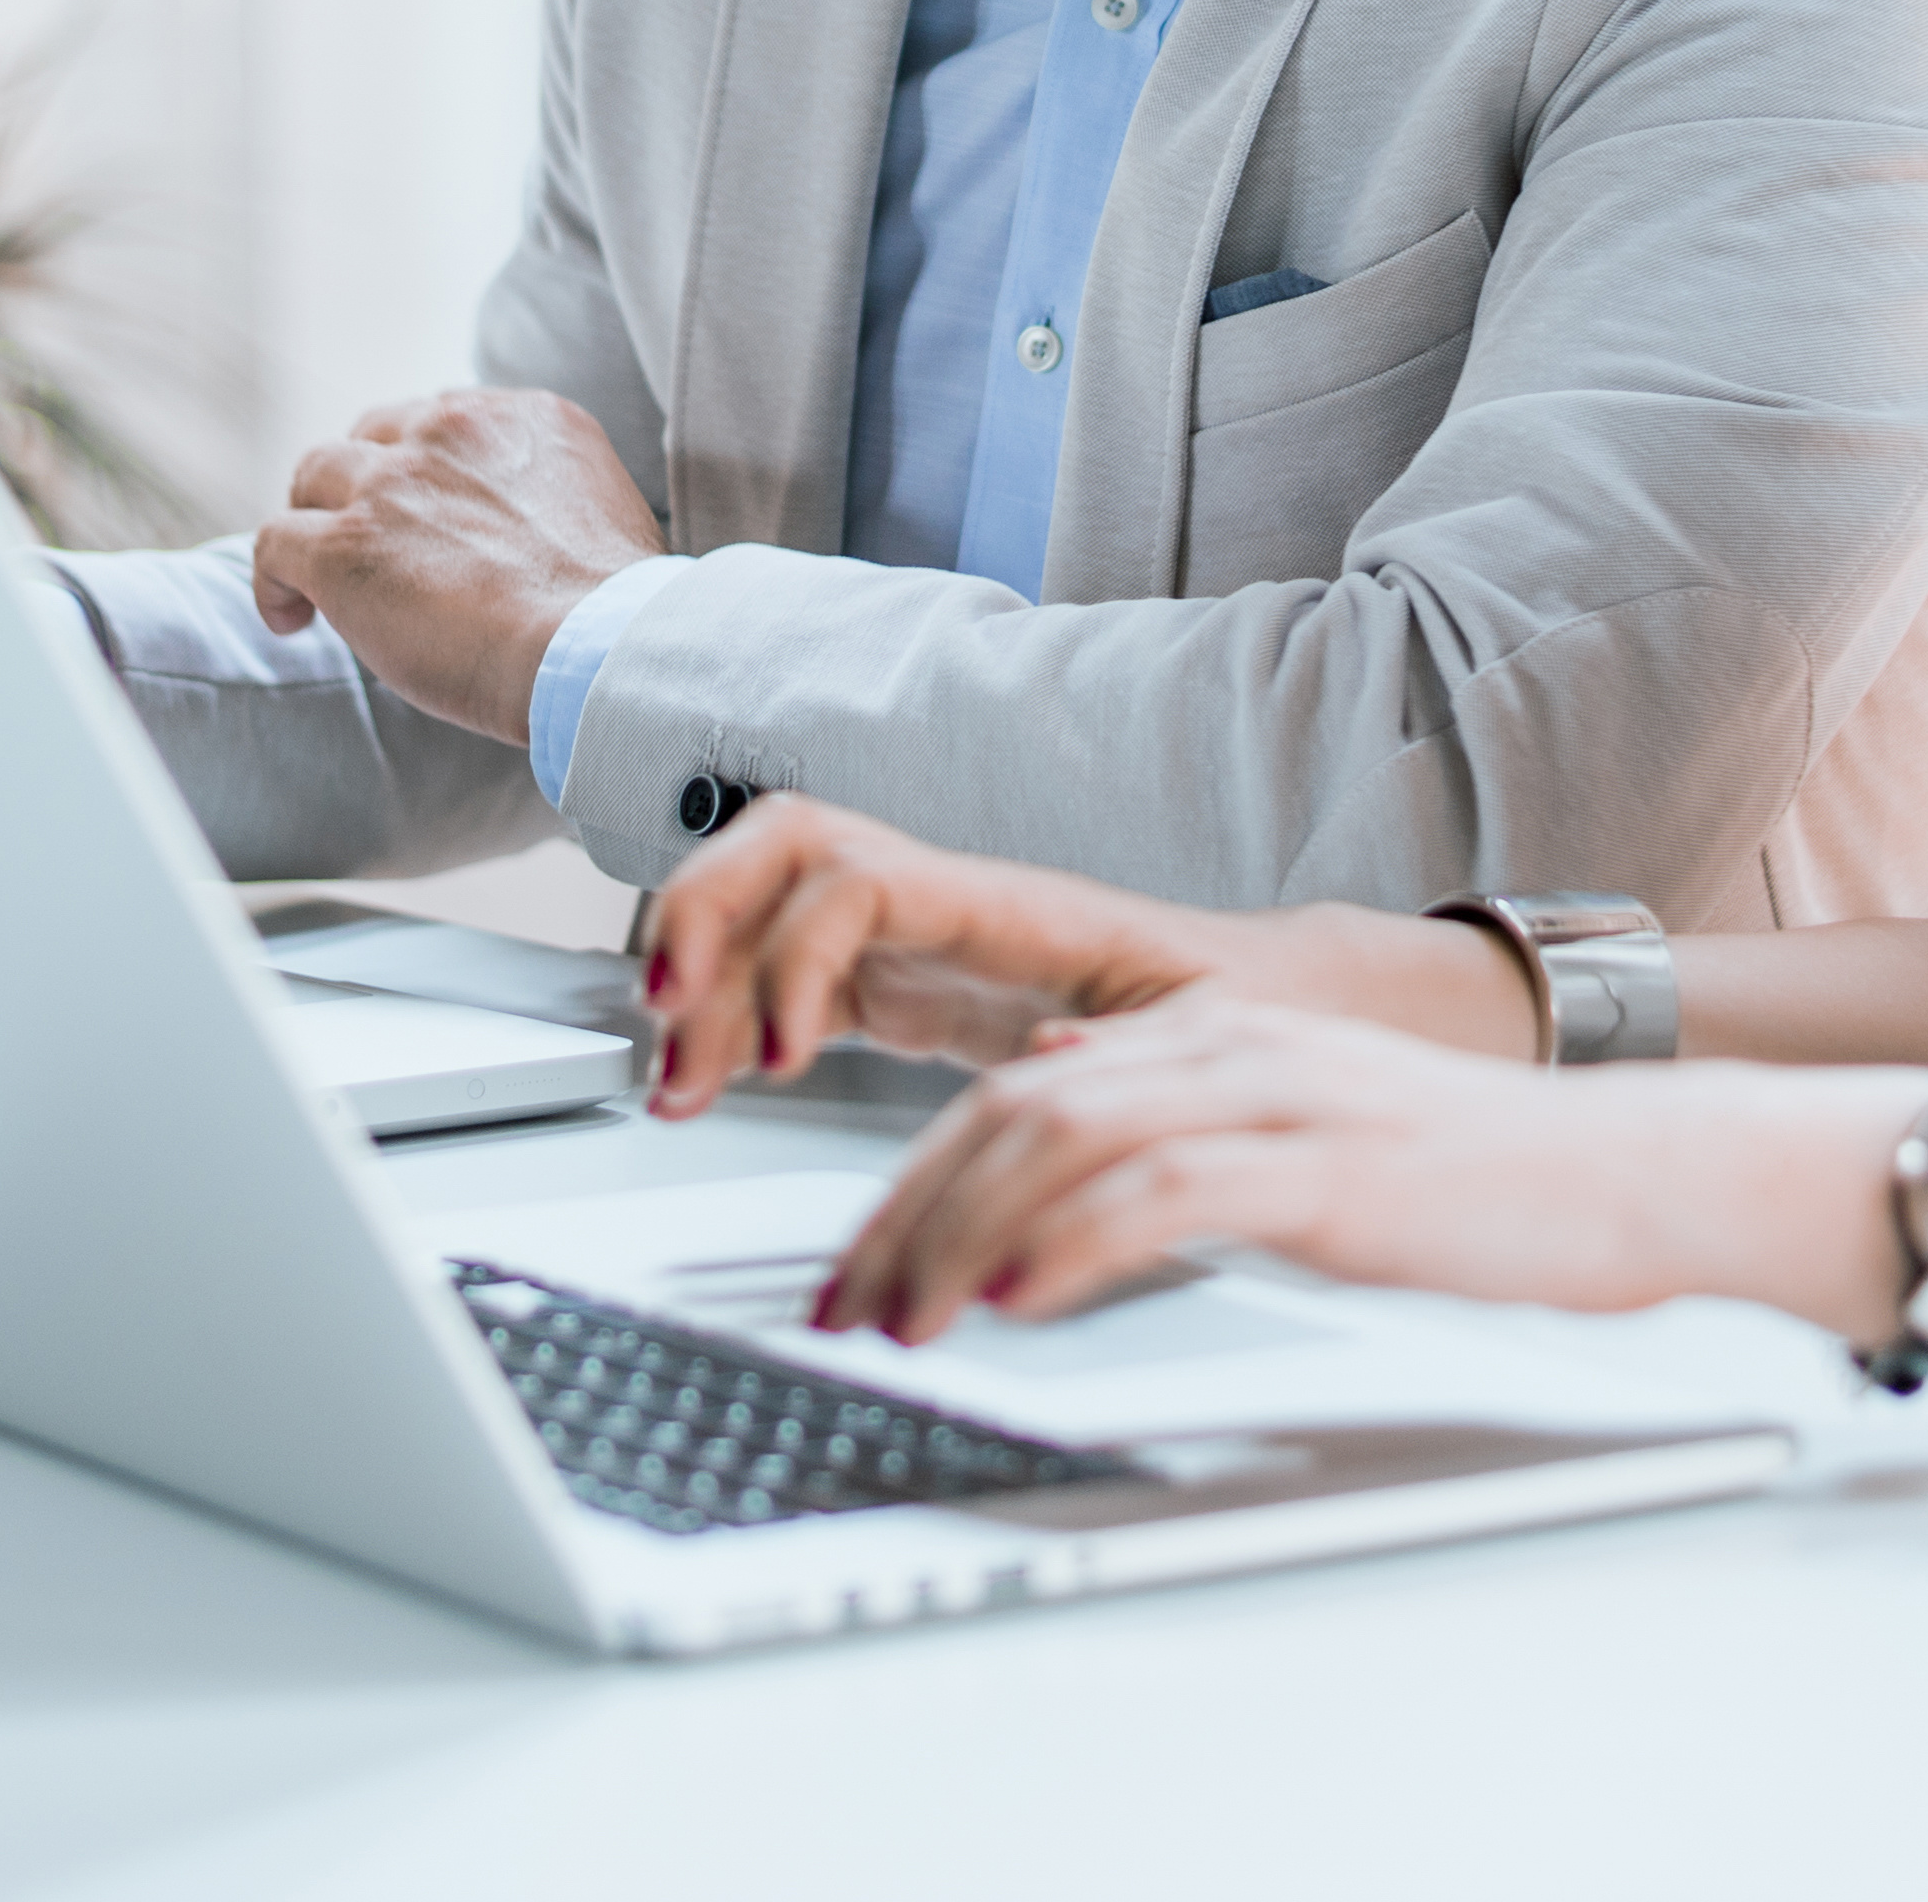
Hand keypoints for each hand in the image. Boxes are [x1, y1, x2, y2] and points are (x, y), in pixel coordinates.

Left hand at [245, 388, 663, 746]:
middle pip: (372, 434)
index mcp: (524, 418)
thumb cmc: (612, 615)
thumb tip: (526, 546)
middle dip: (361, 482)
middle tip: (366, 539)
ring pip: (315, 474)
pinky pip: (276, 543)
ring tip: (318, 579)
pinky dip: (274, 582)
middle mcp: (452, 430)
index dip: (420, 468)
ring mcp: (391, 483)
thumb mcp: (602, 514)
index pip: (443, 419)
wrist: (596, 648)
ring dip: (314, 520)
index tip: (424, 516)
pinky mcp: (343, 545)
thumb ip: (552, 502)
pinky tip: (290, 619)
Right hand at [635, 797, 1246, 1116]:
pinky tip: (710, 1082)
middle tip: (665, 1017)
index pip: (860, 878)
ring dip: (701, 977)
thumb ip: (1133, 1052)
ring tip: (674, 1079)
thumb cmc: (1241, 1009)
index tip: (782, 1057)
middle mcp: (944, 902)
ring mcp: (913, 939)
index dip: (797, 952)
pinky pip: (784, 978)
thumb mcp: (1206, 1037)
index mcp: (1010, 907)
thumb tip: (1054, 1061)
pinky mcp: (901, 987)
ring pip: (765, 906)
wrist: (1262, 1005)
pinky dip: (730, 1021)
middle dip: (701, 914)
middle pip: (779, 845)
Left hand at [813, 995, 1919, 1345]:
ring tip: (908, 1320)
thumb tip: (1054, 1090)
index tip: (857, 1268)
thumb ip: (1177, 1111)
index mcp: (1210, 1039)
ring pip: (1063, 1144)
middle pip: (1010, 1113)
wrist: (1617, 1172)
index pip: (1012, 1094)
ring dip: (963, 1237)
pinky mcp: (1321, 1169)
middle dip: (906, 1216)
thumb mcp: (1297, 1126)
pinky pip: (1164, 1196)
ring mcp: (1273, 1101)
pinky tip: (1021, 1301)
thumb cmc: (1468, 1177)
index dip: (913, 1181)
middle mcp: (1224, 1049)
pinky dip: (1073, 1247)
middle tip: (845, 1309)